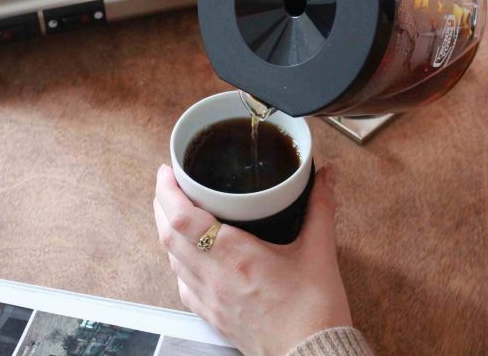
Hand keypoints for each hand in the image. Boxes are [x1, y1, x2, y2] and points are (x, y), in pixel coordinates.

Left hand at [153, 164, 350, 355]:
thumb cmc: (314, 311)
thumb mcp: (320, 251)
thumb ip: (320, 206)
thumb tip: (326, 176)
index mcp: (235, 256)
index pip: (182, 218)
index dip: (167, 191)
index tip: (168, 171)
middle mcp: (214, 277)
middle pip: (167, 235)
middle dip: (161, 204)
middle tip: (169, 183)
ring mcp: (209, 298)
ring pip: (170, 258)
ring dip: (167, 230)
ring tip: (175, 210)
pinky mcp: (211, 315)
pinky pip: (181, 283)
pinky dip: (177, 260)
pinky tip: (189, 253)